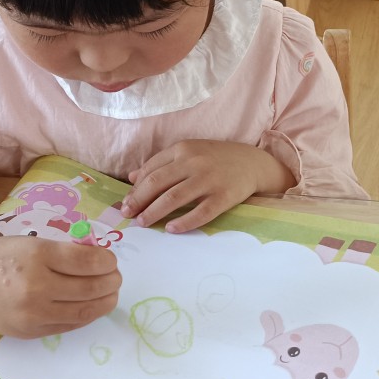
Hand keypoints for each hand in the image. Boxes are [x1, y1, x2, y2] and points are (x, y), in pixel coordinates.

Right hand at [0, 236, 120, 338]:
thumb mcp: (31, 243)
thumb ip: (64, 252)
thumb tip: (101, 260)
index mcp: (37, 256)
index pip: (88, 262)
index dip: (107, 261)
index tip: (110, 260)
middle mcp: (36, 287)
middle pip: (91, 288)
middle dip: (111, 282)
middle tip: (116, 277)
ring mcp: (33, 314)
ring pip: (85, 311)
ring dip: (105, 302)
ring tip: (110, 293)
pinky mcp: (30, 332)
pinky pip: (69, 325)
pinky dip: (86, 315)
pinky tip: (91, 305)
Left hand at [122, 140, 293, 232]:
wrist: (252, 162)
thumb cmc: (215, 159)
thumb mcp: (188, 152)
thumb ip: (161, 163)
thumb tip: (132, 178)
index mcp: (183, 149)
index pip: (151, 170)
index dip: (136, 189)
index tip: (126, 203)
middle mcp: (194, 162)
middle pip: (157, 183)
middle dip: (139, 201)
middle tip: (129, 215)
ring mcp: (209, 180)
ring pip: (174, 198)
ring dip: (154, 212)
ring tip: (143, 223)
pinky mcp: (224, 196)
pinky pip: (200, 212)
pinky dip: (183, 222)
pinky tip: (171, 229)